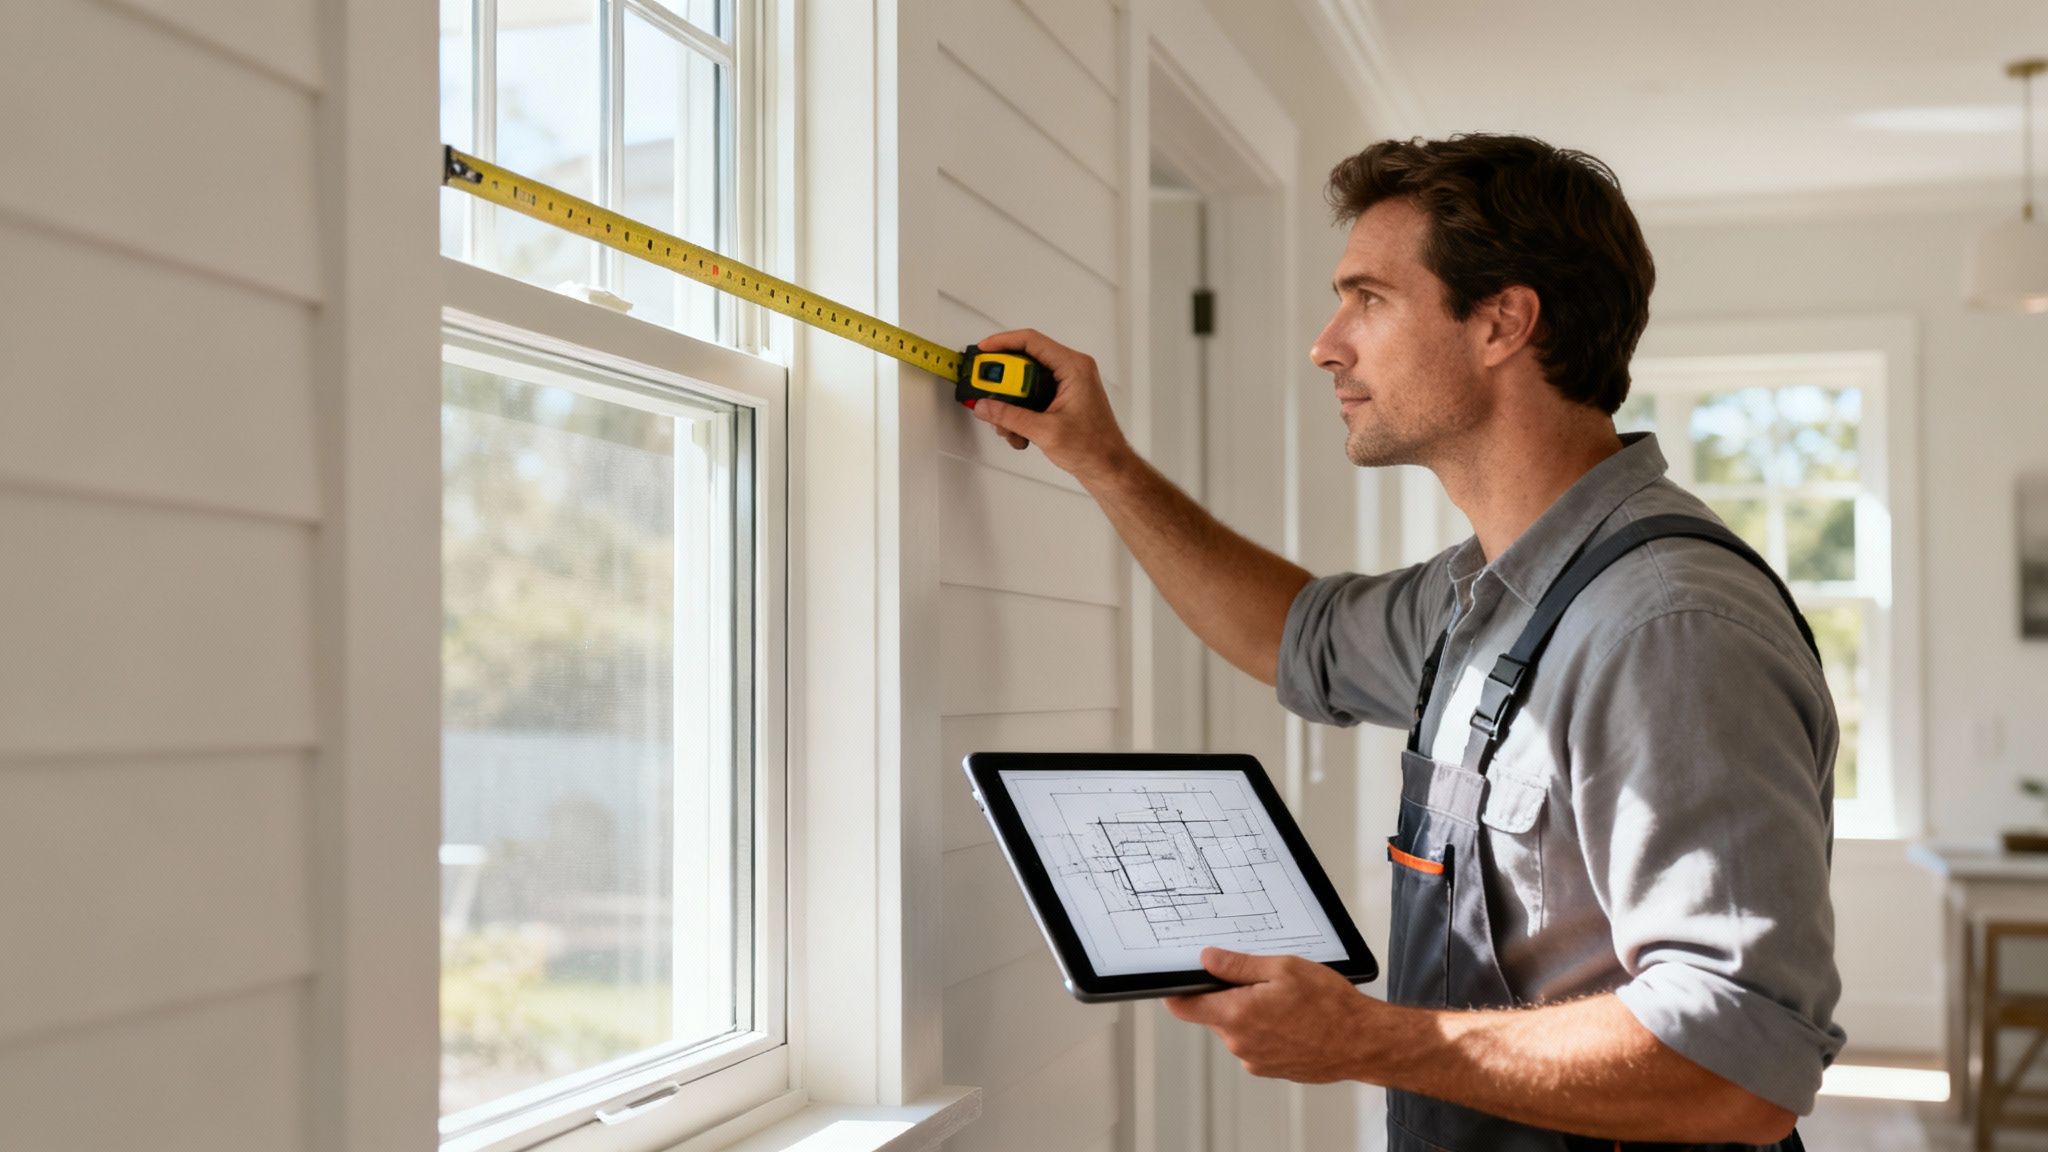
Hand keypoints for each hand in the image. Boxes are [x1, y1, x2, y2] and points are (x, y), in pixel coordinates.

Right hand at [968, 329, 1132, 485]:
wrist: (1108, 467)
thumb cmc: (1095, 447)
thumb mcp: (1045, 431)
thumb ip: (1010, 417)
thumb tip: (987, 406)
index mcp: (1074, 368)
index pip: (1032, 341)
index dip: (1003, 342)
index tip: (983, 350)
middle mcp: (1071, 371)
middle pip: (1024, 363)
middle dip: (1003, 384)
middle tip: (988, 393)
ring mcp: (1065, 385)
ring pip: (1025, 383)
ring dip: (1011, 404)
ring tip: (1007, 425)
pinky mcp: (1060, 399)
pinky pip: (1031, 397)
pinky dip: (1020, 413)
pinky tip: (1020, 432)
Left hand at [1162, 947, 1378, 1083]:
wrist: (1361, 1042)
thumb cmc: (1330, 1005)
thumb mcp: (1283, 968)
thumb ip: (1238, 965)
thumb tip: (1208, 960)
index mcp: (1237, 1015)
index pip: (1184, 1007)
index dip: (1178, 991)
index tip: (1178, 981)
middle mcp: (1240, 1043)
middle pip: (1215, 1014)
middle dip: (1230, 996)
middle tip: (1262, 981)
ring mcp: (1254, 1060)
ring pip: (1237, 1029)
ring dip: (1251, 1013)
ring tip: (1285, 1003)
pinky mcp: (1269, 1069)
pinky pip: (1255, 1044)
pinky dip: (1266, 1030)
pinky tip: (1292, 1021)